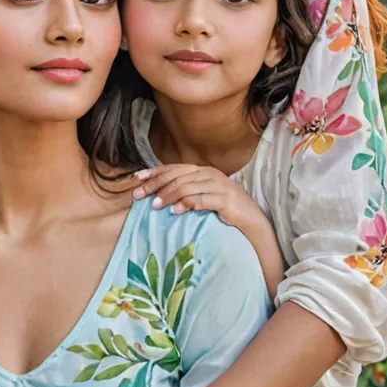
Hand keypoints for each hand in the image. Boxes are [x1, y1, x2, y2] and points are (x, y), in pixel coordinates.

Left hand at [132, 164, 265, 232]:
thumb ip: (183, 190)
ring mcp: (218, 185)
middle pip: (177, 177)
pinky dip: (187, 204)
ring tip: (154, 205)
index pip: (174, 168)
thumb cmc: (221, 207)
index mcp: (202, 170)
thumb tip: (156, 193)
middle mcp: (209, 174)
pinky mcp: (225, 199)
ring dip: (168, 196)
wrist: (249, 218)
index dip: (154, 172)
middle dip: (155, 185)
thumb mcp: (201, 194)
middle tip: (139, 195)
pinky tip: (175, 211)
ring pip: (187, 187)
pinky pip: (202, 200)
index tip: (137, 179)